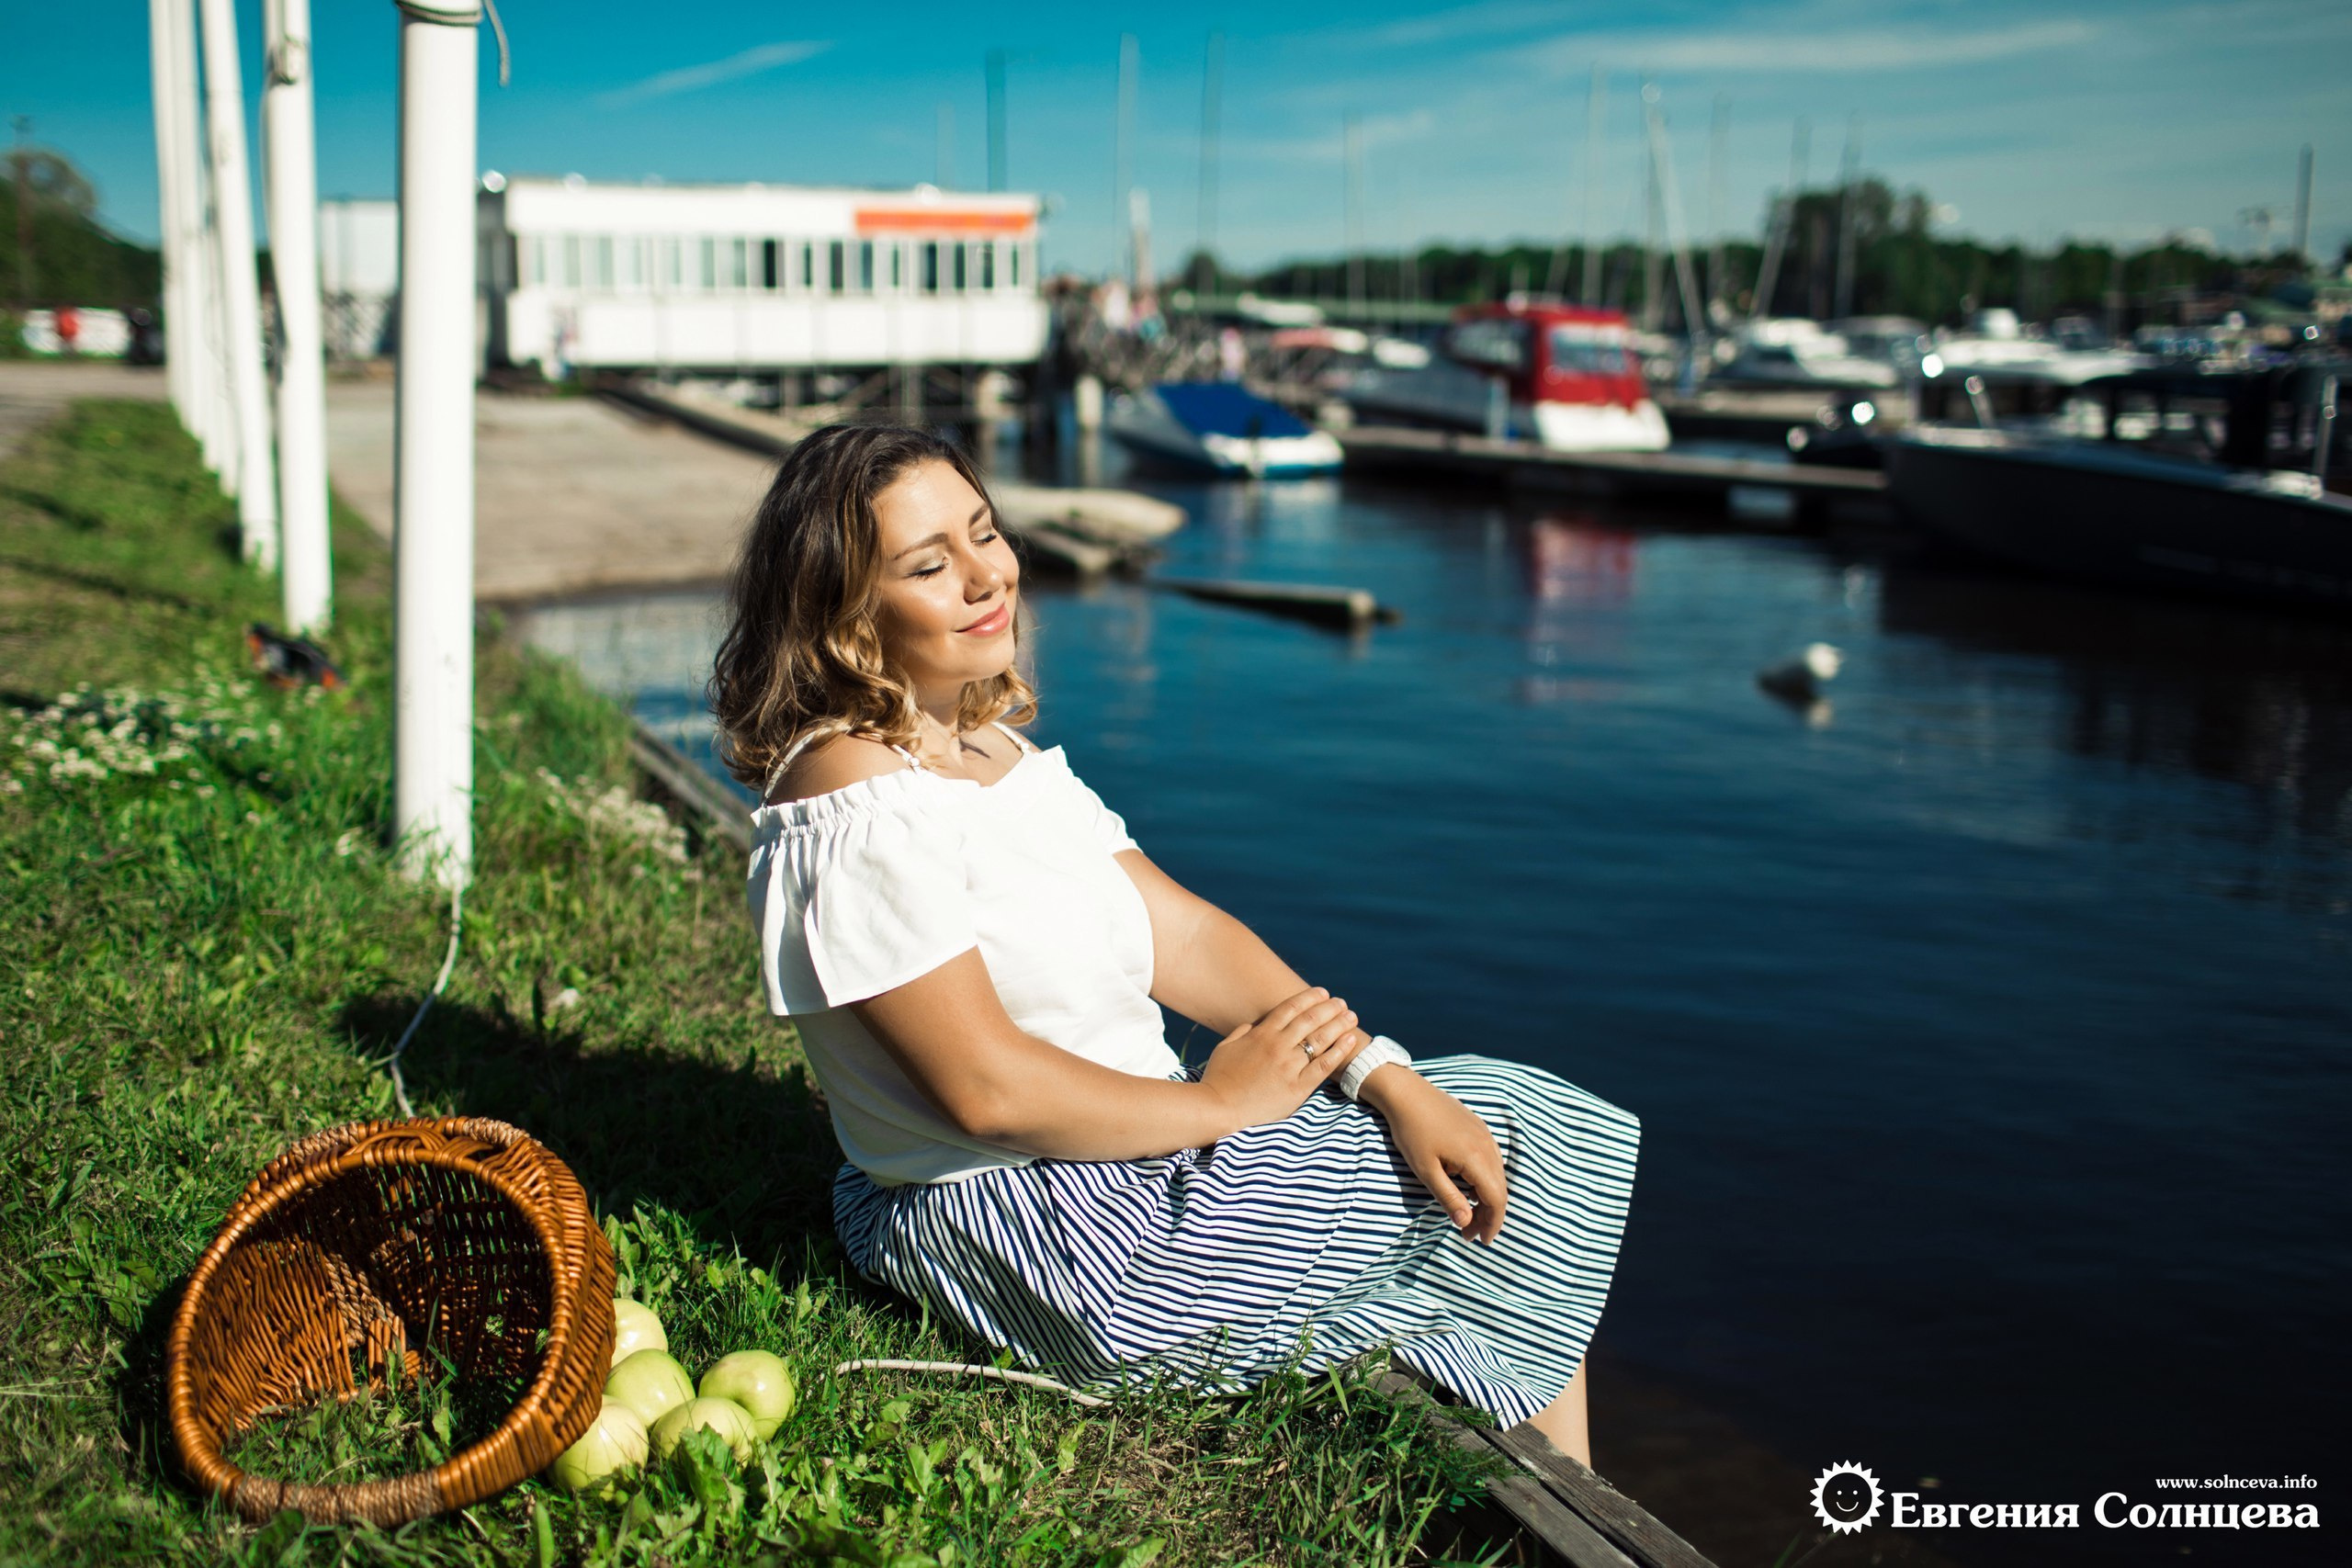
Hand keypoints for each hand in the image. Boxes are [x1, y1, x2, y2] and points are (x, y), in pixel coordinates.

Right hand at [1199, 986, 1361, 1132]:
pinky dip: (1339, 1050)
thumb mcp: (1225, 1047)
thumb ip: (1242, 1032)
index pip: (1291, 1008)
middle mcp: (1278, 1045)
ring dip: (1338, 1024)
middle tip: (1342, 1003)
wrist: (1218, 1108)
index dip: (1309, 998)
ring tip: (1351, 1017)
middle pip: (1310, 1019)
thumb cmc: (1218, 1079)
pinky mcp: (1298, 1087)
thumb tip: (1255, 1024)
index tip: (1323, 993)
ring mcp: (1289, 1065)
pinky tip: (1350, 1040)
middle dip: (1329, 1008)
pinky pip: (1324, 1065)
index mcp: (1261, 1034)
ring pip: (1320, 1038)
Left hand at [1366, 1073, 1508, 1242]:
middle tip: (1468, 1233)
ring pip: (1497, 1174)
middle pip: (1500, 1188)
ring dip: (1487, 1198)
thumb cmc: (1411, 1131)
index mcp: (1477, 1157)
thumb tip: (1466, 1223)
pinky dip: (1485, 1179)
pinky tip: (1468, 1187)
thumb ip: (1448, 1197)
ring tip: (1467, 1214)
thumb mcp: (1426, 1170)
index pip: (1496, 1198)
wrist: (1406, 1092)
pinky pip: (1491, 1160)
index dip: (1492, 1223)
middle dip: (1488, 1215)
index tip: (1481, 1241)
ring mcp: (1484, 1134)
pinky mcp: (1478, 1128)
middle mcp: (1487, 1145)